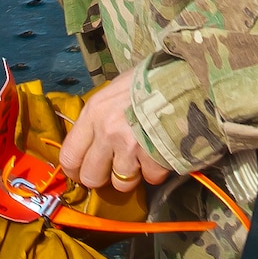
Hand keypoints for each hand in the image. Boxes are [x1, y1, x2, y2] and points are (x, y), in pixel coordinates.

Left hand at [59, 70, 172, 192]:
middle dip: (105, 177)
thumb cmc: (152, 79)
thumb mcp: (117, 90)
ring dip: (134, 175)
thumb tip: (93, 141)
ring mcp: (130, 145)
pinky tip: (162, 152)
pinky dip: (157, 170)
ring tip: (144, 156)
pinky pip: (151, 178)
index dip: (76, 170)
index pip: (69, 156)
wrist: (189, 75)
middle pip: (91, 176)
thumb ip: (102, 116)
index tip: (85, 172)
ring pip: (121, 183)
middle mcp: (107, 130)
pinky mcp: (153, 156)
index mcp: (94, 112)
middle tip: (118, 168)